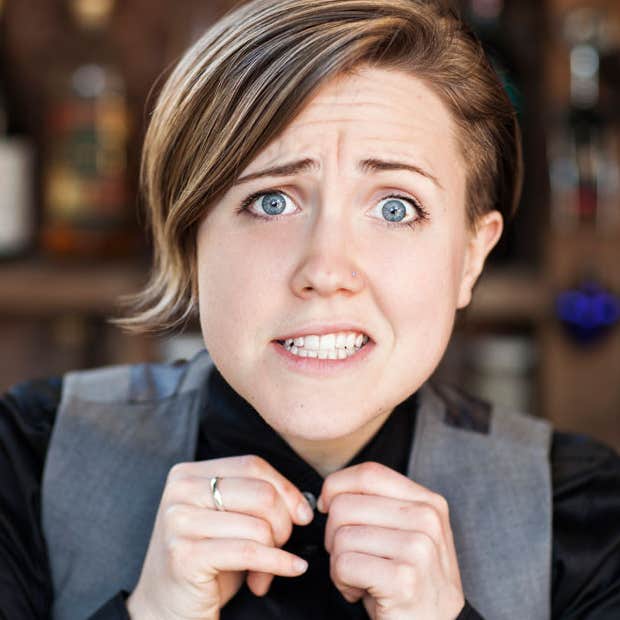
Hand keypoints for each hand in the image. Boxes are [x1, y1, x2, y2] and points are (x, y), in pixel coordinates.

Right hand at [126, 455, 313, 619]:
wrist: (163, 608)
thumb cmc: (204, 560)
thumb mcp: (227, 519)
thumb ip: (255, 499)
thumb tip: (303, 506)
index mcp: (189, 473)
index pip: (253, 465)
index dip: (285, 489)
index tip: (302, 514)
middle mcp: (180, 491)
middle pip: (261, 493)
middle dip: (283, 523)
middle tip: (281, 545)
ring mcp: (179, 522)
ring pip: (259, 526)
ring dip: (276, 551)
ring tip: (267, 568)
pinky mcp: (185, 555)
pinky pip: (250, 552)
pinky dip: (279, 562)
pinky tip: (292, 568)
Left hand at [318, 461, 464, 619]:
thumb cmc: (410, 581)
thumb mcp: (405, 532)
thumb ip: (378, 504)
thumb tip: (330, 493)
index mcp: (427, 501)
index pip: (369, 473)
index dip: (337, 485)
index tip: (327, 506)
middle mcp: (427, 519)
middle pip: (347, 504)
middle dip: (333, 534)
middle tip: (350, 557)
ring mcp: (419, 548)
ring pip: (342, 535)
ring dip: (338, 562)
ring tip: (359, 577)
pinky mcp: (404, 579)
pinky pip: (345, 564)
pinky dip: (342, 582)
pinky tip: (361, 592)